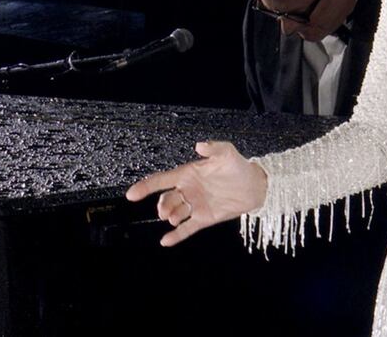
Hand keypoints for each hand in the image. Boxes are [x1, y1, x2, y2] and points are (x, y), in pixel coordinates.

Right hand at [125, 140, 267, 246]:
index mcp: (188, 174)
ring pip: (175, 213)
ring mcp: (195, 205)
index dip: (145, 186)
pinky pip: (187, 228)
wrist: (255, 186)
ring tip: (174, 217)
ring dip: (171, 217)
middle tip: (165, 211)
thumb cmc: (238, 166)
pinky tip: (165, 241)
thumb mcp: (227, 152)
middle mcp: (188, 190)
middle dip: (162, 205)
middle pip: (166, 199)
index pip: (161, 180)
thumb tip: (199, 145)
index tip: (131, 194)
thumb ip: (213, 148)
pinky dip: (176, 235)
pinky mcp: (204, 218)